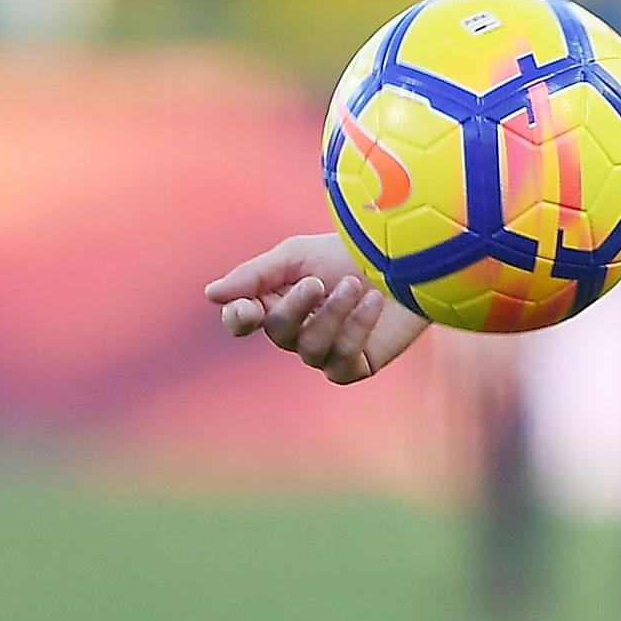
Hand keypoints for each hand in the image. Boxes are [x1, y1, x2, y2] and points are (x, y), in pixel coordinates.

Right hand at [207, 233, 428, 383]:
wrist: (408, 261)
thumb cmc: (352, 254)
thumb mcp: (299, 255)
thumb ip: (256, 275)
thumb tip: (212, 295)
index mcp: (276, 302)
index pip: (242, 320)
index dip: (239, 318)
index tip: (246, 308)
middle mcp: (296, 331)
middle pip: (278, 332)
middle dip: (296, 307)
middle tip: (317, 282)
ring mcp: (324, 353)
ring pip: (310, 349)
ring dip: (333, 315)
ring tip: (354, 285)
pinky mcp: (354, 366)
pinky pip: (341, 362)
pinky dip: (356, 330)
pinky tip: (372, 302)